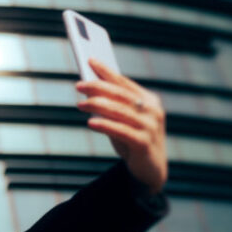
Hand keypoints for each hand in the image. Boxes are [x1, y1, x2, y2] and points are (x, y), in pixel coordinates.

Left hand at [76, 58, 167, 194]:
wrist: (149, 170)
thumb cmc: (133, 140)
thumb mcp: (123, 120)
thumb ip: (112, 105)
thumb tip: (89, 88)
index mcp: (149, 100)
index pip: (125, 82)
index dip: (107, 71)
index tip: (90, 60)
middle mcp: (153, 111)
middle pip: (122, 94)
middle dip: (98, 87)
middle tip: (79, 85)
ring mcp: (150, 127)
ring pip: (120, 111)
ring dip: (98, 105)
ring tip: (80, 104)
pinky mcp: (144, 144)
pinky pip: (121, 131)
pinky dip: (105, 125)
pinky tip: (91, 122)